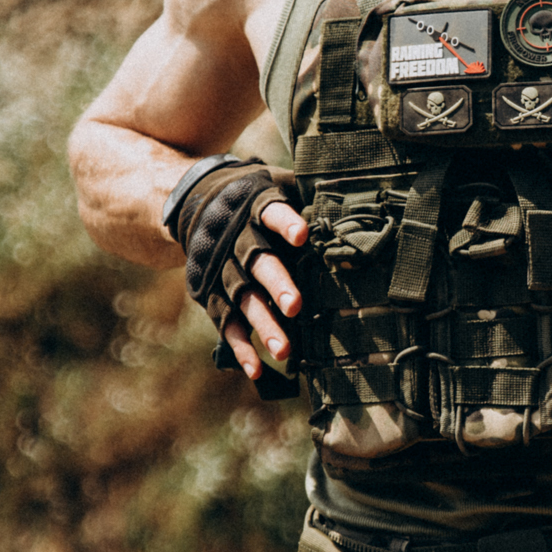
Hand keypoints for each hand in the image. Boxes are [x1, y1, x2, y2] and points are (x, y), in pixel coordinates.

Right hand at [173, 163, 308, 383]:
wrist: (197, 201)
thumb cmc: (255, 196)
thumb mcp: (275, 182)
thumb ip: (305, 193)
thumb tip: (355, 204)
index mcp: (253, 206)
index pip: (270, 212)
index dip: (285, 223)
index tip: (302, 235)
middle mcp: (234, 239)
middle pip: (255, 262)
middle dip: (276, 284)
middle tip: (296, 306)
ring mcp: (220, 269)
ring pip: (241, 298)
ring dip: (263, 323)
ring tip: (285, 350)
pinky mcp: (210, 292)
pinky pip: (224, 322)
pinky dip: (240, 346)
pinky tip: (258, 368)